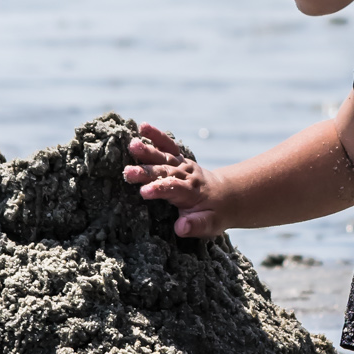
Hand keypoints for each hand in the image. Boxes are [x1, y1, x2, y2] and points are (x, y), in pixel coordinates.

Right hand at [122, 123, 226, 237]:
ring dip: (148, 150)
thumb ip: (195, 225)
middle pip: (165, 172)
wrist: (225, 195)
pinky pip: (168, 145)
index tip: (144, 192)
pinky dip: (157, 135)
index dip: (160, 189)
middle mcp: (187, 175)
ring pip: (165, 156)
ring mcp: (182, 165)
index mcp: (192, 193)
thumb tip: (180, 227)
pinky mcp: (178, 158)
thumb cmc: (213, 214)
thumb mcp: (210, 225)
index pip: (175, 189)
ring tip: (132, 144)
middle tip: (128, 172)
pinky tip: (142, 126)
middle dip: (147, 172)